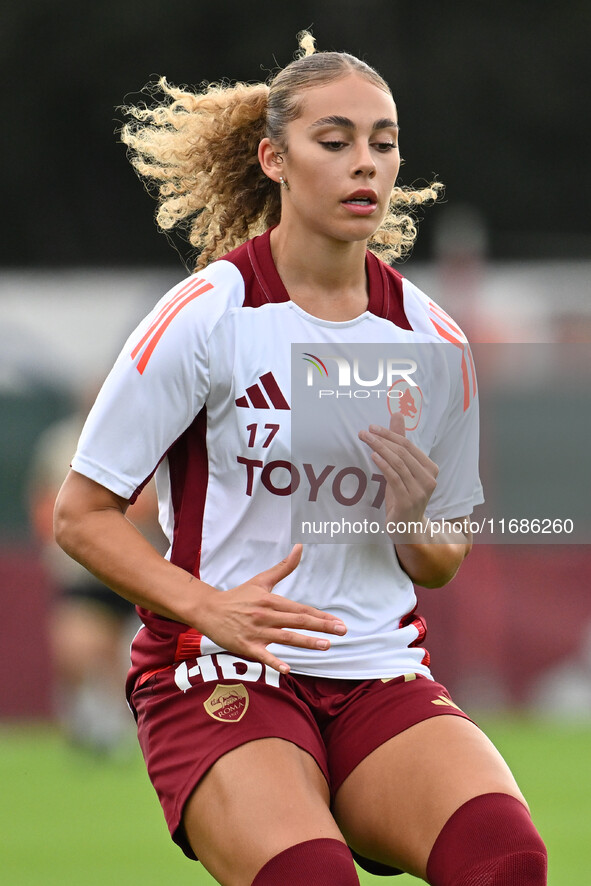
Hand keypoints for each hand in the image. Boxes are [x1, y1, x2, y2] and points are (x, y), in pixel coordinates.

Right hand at [198, 545, 346, 673]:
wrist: (209, 610)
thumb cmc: (239, 597)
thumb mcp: (262, 581)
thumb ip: (283, 567)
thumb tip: (300, 546)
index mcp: (272, 601)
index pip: (302, 609)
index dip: (321, 616)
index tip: (339, 622)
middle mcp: (266, 615)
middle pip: (298, 621)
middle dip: (322, 627)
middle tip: (342, 631)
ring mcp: (257, 632)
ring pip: (286, 637)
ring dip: (306, 642)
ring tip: (326, 646)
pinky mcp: (246, 646)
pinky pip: (263, 655)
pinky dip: (274, 662)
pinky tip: (287, 669)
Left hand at [358, 412, 437, 534]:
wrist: (407, 529)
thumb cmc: (403, 496)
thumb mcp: (402, 470)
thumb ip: (401, 444)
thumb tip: (397, 415)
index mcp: (430, 469)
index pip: (409, 446)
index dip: (390, 434)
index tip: (372, 428)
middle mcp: (429, 479)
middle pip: (403, 452)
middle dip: (382, 439)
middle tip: (364, 432)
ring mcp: (420, 491)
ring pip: (398, 463)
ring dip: (380, 449)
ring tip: (365, 441)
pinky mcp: (408, 501)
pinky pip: (395, 478)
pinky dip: (384, 465)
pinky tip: (373, 456)